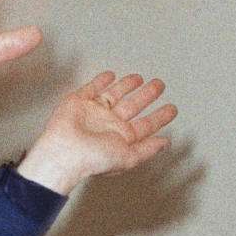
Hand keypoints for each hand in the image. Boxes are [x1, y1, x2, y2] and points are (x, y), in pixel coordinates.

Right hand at [18, 71, 176, 194]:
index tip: (172, 109)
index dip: (160, 117)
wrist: (64, 151)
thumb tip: (164, 144)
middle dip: (147, 95)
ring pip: (115, 94)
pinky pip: (92, 87)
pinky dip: (100, 80)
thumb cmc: (91, 159)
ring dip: (127, 85)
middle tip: (159, 85)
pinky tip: (109, 76)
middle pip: (133, 106)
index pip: (146, 125)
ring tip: (140, 78)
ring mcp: (94, 112)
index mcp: (121, 138)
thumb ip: (147, 150)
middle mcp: (108, 125)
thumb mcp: (128, 158)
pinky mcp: (79, 101)